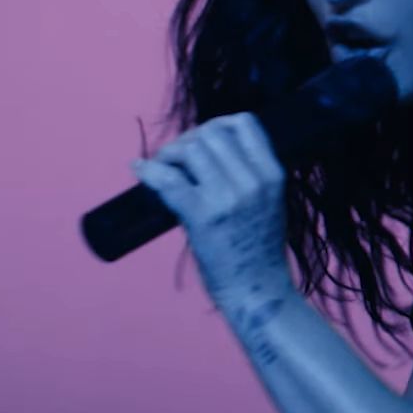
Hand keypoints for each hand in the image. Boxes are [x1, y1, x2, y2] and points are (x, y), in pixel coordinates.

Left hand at [132, 114, 291, 295]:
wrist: (256, 289)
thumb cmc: (259, 247)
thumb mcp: (269, 200)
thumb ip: (248, 172)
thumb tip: (206, 147)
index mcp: (272, 174)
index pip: (244, 123)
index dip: (218, 124)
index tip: (205, 140)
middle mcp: (252, 181)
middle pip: (211, 132)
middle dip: (189, 139)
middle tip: (178, 160)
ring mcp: (227, 197)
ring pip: (190, 149)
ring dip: (171, 154)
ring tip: (165, 169)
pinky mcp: (202, 215)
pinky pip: (168, 179)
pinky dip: (149, 170)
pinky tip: (140, 170)